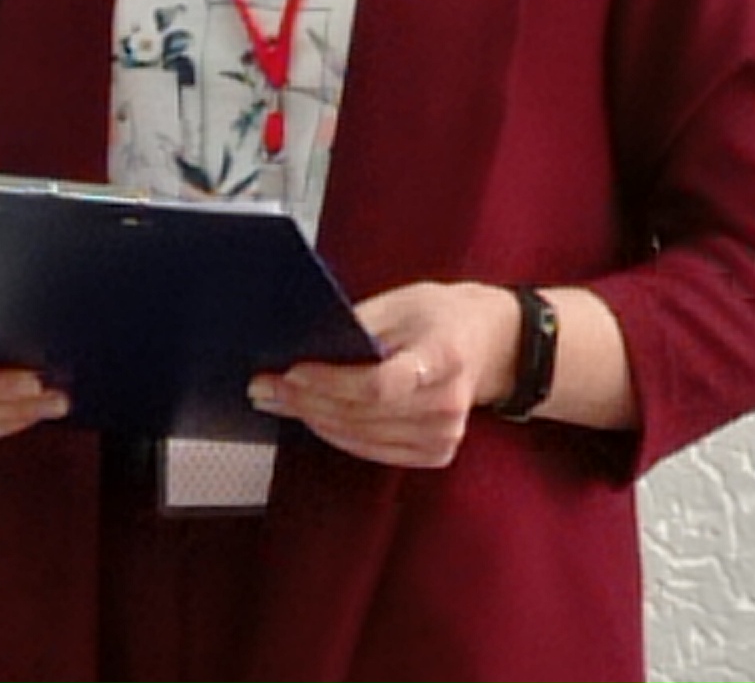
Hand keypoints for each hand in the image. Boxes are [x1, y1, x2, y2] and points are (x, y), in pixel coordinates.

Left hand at [250, 282, 516, 468]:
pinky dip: (338, 435)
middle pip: (362, 413)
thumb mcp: (403, 302)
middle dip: (305, 400)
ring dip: (313, 419)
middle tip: (264, 386)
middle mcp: (449, 403)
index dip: (332, 382)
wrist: (490, 343)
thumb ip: (358, 325)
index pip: (382, 384)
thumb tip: (302, 347)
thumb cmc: (441, 317)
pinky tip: (313, 417)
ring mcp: (445, 435)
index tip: (292, 371)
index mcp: (445, 356)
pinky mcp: (437, 453)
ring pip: (360, 436)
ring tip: (278, 401)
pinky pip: (373, 450)